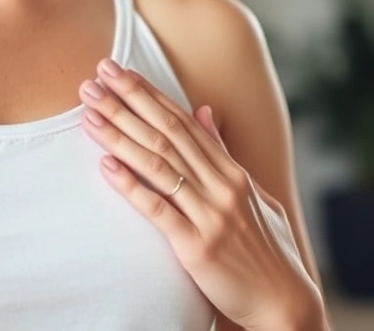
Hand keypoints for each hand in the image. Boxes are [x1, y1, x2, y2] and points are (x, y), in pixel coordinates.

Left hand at [78, 58, 324, 330]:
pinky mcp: (197, 246)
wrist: (284, 301)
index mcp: (234, 172)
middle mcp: (223, 186)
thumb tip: (205, 111)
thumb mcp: (252, 194)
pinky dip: (131, 186)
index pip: (184, 123)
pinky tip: (106, 166)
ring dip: (121, 136)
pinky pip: (159, 210)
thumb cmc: (265, 250)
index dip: (150, 95)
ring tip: (90, 113)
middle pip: (168, 134)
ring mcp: (211, 215)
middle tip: (96, 78)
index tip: (121, 72)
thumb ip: (223, 154)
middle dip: (129, 103)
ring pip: (159, 165)